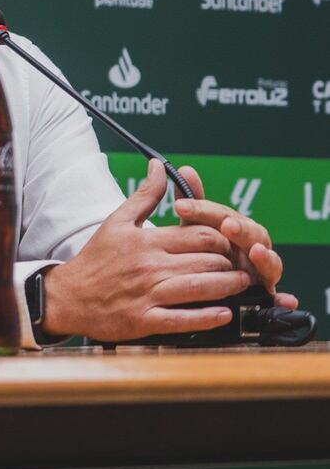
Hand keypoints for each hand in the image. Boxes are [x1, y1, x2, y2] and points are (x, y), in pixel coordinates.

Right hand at [42, 159, 249, 339]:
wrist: (67, 296)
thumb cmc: (96, 259)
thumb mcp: (117, 222)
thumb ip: (144, 196)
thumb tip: (159, 167)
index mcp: (146, 241)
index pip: (199, 234)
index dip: (222, 238)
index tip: (228, 243)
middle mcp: (149, 266)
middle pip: (207, 261)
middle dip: (230, 263)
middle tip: (239, 266)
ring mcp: (147, 294)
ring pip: (200, 288)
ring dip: (228, 287)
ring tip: (240, 285)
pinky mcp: (144, 320)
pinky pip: (183, 319)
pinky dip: (208, 318)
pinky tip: (223, 313)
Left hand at [173, 165, 296, 309]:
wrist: (200, 288)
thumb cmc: (199, 254)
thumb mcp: (190, 231)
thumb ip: (193, 204)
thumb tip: (186, 169)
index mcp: (234, 229)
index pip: (223, 214)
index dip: (204, 209)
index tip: (181, 205)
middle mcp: (250, 248)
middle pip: (253, 234)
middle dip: (240, 228)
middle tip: (226, 225)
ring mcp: (258, 270)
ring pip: (269, 261)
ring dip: (265, 256)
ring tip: (255, 250)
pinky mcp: (262, 294)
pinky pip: (276, 298)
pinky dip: (283, 299)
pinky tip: (286, 299)